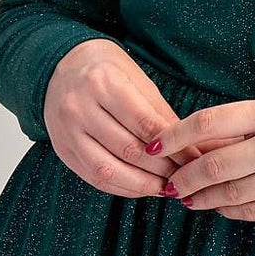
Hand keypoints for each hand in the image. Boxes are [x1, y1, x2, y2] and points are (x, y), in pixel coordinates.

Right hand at [44, 38, 184, 196]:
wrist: (60, 67)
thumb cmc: (106, 71)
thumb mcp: (137, 80)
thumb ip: (160, 114)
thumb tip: (188, 149)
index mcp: (103, 82)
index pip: (145, 123)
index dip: (173, 147)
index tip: (194, 160)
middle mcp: (79, 106)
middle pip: (128, 150)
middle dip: (161, 169)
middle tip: (184, 178)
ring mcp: (66, 131)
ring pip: (108, 170)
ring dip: (141, 185)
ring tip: (164, 187)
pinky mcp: (62, 150)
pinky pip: (94, 178)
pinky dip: (121, 187)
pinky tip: (141, 187)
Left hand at [148, 97, 254, 223]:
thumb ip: (241, 128)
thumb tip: (190, 147)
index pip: (209, 122)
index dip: (175, 135)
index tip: (155, 146)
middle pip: (213, 164)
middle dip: (184, 177)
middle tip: (170, 182)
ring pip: (228, 193)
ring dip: (200, 198)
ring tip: (187, 198)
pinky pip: (248, 212)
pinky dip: (226, 209)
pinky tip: (217, 206)